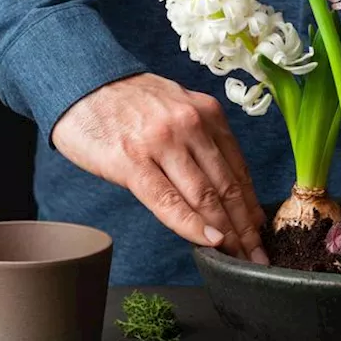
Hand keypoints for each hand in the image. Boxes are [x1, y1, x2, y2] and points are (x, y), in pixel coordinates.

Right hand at [53, 73, 268, 262]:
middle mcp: (191, 125)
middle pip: (227, 186)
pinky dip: (192, 225)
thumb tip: (226, 187)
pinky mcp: (132, 161)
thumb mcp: (177, 108)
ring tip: (237, 256)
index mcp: (207, 113)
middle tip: (256, 255)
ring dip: (225, 232)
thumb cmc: (128, 102)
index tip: (261, 232)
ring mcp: (162, 143)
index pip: (239, 169)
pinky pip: (168, 201)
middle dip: (245, 227)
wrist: (80, 83)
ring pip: (205, 196)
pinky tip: (208, 242)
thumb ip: (202, 140)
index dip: (252, 206)